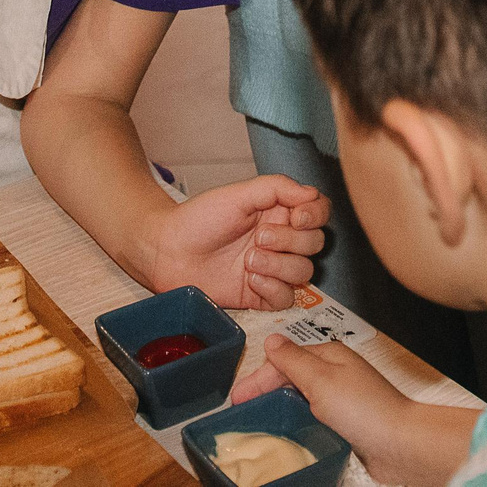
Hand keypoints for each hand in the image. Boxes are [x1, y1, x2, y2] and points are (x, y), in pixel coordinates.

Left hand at [144, 175, 328, 309]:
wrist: (168, 251)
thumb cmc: (198, 219)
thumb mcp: (238, 194)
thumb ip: (277, 188)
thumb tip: (312, 192)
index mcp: (277, 212)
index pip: (318, 212)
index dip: (315, 215)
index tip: (297, 217)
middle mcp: (279, 240)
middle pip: (315, 243)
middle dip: (290, 241)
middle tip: (258, 237)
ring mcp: (272, 269)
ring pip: (304, 272)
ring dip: (279, 265)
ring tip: (248, 260)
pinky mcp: (261, 295)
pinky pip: (287, 298)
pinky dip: (272, 288)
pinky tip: (249, 279)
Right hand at [231, 336, 476, 486]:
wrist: (400, 444)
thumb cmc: (366, 410)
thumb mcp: (321, 380)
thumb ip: (293, 360)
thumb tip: (272, 340)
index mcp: (329, 355)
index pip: (284, 360)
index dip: (258, 377)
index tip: (239, 396)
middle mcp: (335, 373)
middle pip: (290, 377)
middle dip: (265, 390)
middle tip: (243, 408)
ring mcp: (341, 398)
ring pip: (300, 397)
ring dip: (279, 405)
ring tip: (260, 420)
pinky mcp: (345, 421)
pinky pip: (312, 417)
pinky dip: (296, 421)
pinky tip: (289, 431)